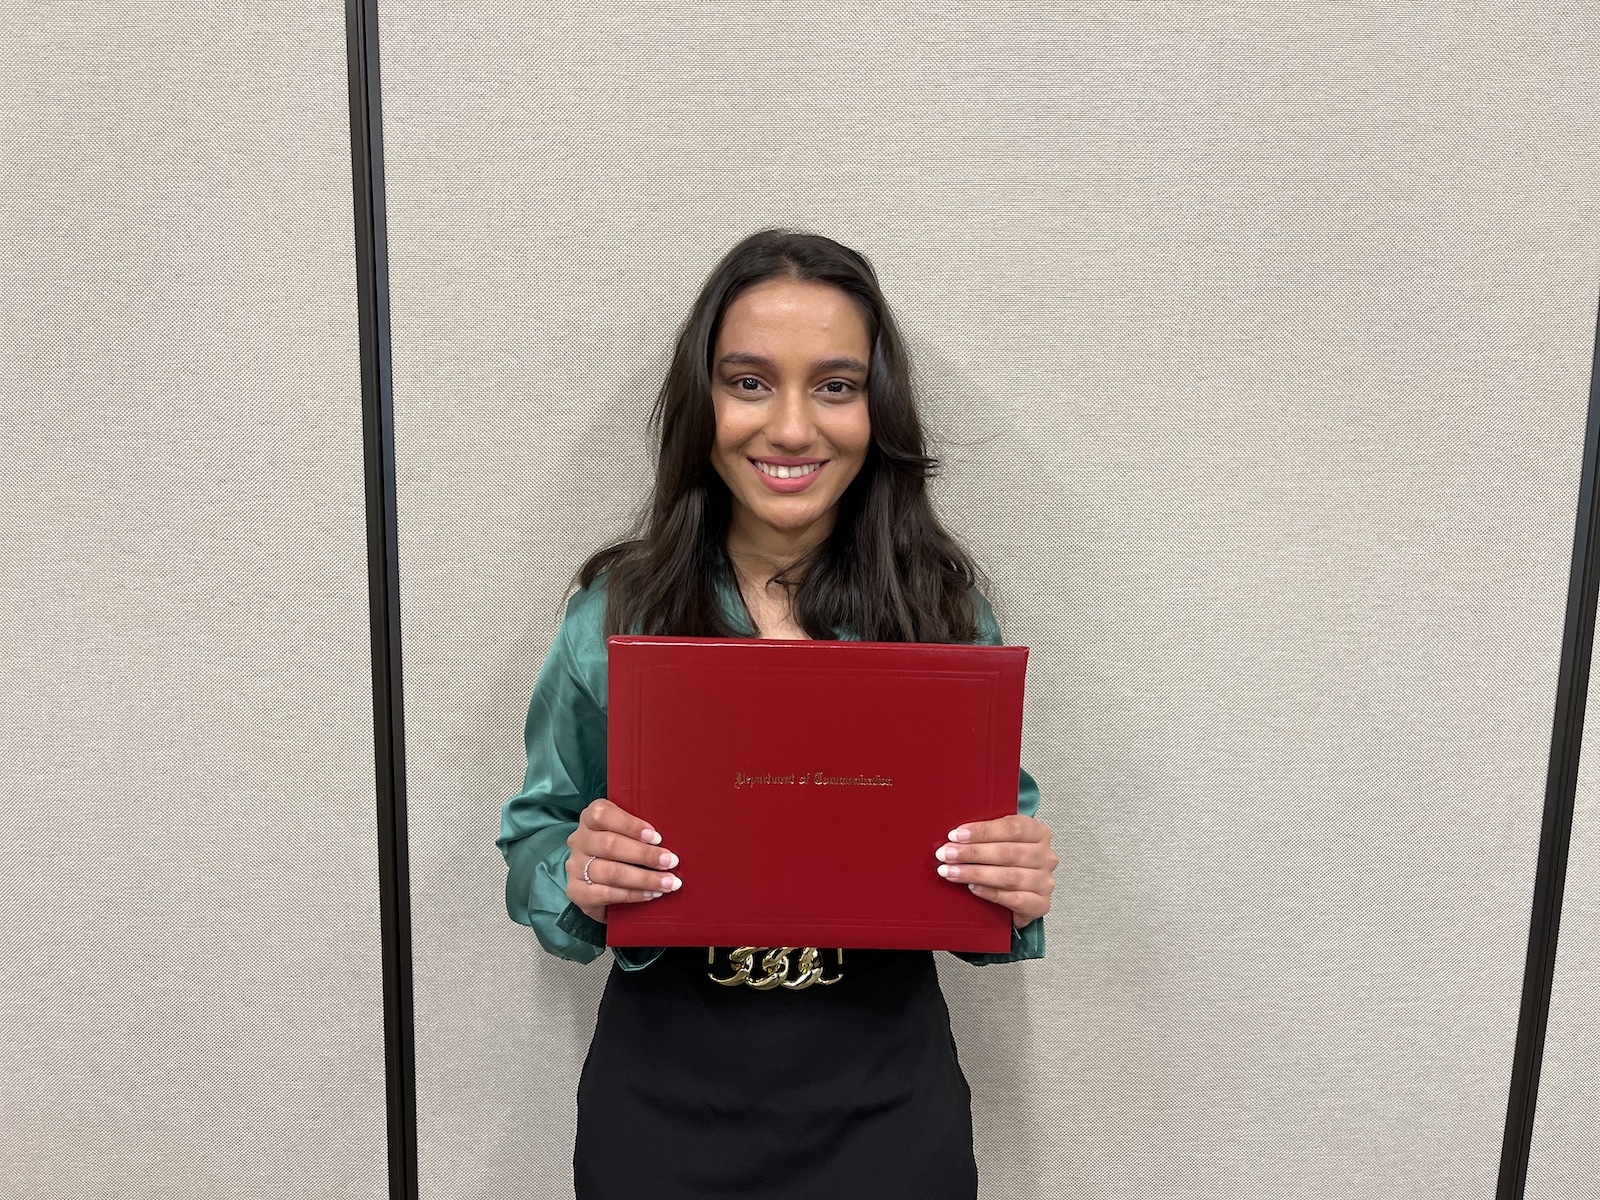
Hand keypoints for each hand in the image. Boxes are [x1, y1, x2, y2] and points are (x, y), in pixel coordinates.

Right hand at [566, 798, 681, 923]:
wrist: (598, 883)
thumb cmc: (621, 850)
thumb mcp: (627, 833)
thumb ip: (641, 831)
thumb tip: (674, 835)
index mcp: (590, 819)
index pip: (602, 814)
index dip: (630, 825)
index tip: (657, 837)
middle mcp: (579, 840)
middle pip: (609, 845)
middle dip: (645, 855)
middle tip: (671, 861)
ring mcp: (575, 866)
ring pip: (609, 872)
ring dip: (644, 879)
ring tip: (667, 883)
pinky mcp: (576, 891)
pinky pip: (605, 894)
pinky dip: (632, 894)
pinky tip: (650, 894)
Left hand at [935, 814, 1056, 927]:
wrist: (1021, 894)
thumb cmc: (1007, 861)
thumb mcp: (1001, 840)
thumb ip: (986, 834)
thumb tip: (954, 834)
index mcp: (1039, 832)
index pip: (1012, 827)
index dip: (982, 831)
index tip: (956, 835)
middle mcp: (1046, 856)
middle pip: (1008, 852)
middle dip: (972, 853)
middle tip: (946, 854)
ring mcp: (1045, 881)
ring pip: (1009, 876)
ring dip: (975, 873)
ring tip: (951, 872)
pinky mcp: (1041, 904)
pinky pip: (1015, 899)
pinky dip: (991, 893)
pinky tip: (973, 888)